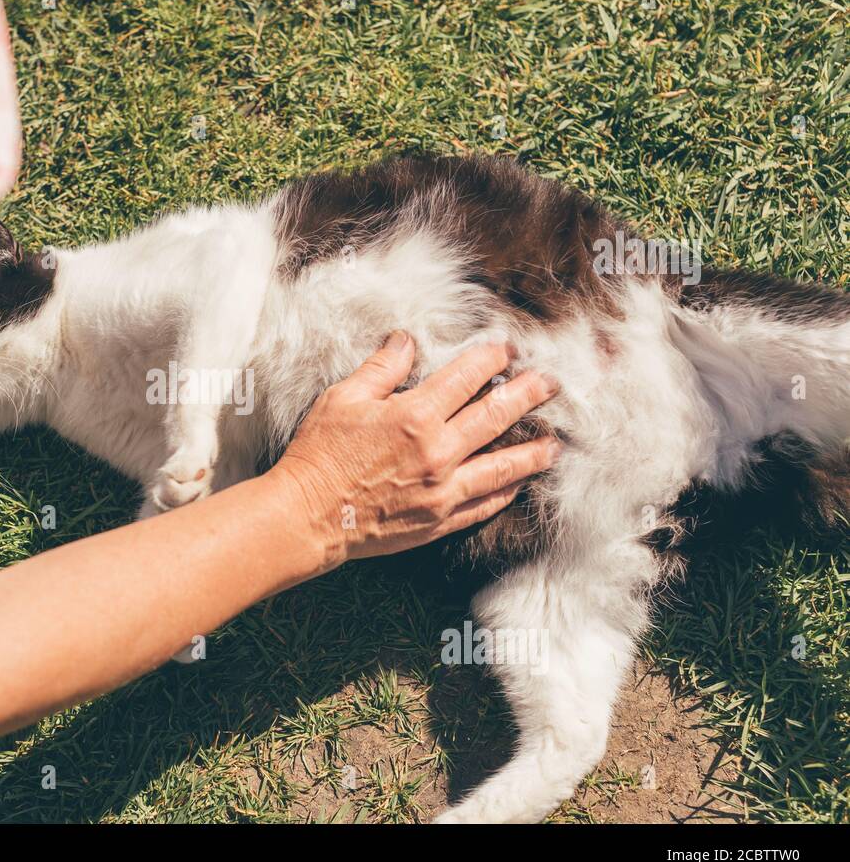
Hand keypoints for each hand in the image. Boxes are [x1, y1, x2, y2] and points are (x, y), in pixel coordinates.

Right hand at [273, 331, 560, 566]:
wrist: (307, 516)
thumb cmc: (319, 454)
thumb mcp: (343, 399)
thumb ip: (380, 369)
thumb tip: (405, 341)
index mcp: (414, 416)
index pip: (466, 379)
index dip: (491, 359)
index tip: (507, 349)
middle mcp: (437, 452)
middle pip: (495, 417)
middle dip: (527, 396)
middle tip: (551, 384)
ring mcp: (442, 490)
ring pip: (502, 467)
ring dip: (532, 452)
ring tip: (554, 444)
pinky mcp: (439, 520)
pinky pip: (484, 504)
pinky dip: (506, 491)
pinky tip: (518, 483)